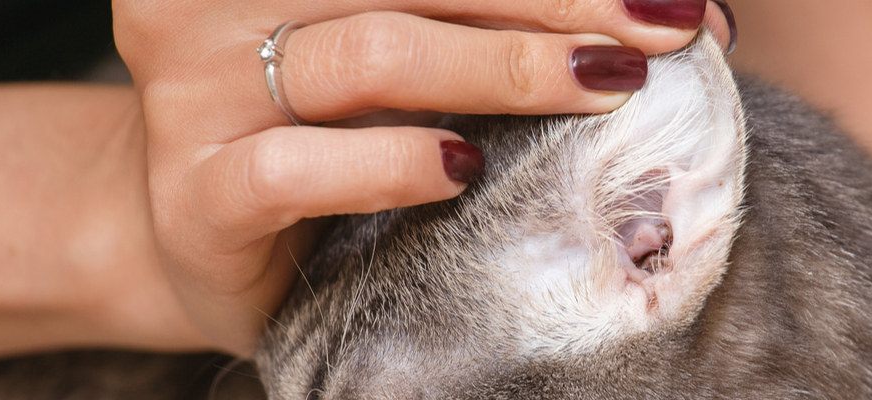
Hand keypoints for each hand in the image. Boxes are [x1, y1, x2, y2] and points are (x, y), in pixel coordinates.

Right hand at [112, 0, 734, 355]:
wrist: (209, 235)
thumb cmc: (327, 130)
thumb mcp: (401, 50)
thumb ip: (492, 20)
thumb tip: (675, 14)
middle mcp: (220, 4)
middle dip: (556, 2)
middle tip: (664, 29)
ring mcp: (198, 94)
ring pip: (372, 55)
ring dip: (504, 69)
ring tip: (604, 83)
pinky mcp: (196, 193)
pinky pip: (294, 168)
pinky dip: (387, 163)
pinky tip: (459, 170)